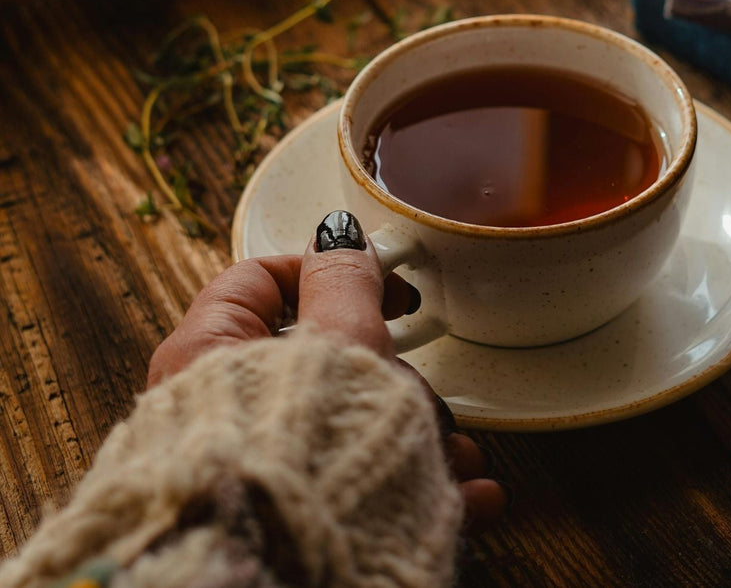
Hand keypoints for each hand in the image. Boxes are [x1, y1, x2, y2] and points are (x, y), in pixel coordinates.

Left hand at [147, 210, 507, 534]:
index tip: (382, 285)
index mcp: (210, 353)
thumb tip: (339, 237)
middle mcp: (223, 410)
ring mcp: (257, 463)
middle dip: (392, 382)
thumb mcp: (337, 344)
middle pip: (321, 367)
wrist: (284, 569)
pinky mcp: (292, 512)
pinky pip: (357, 483)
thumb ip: (343, 285)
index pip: (261, 280)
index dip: (328, 272)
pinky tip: (459, 496)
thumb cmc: (298, 453)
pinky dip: (411, 486)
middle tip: (420, 395)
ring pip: (348, 431)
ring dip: (414, 440)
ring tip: (454, 463)